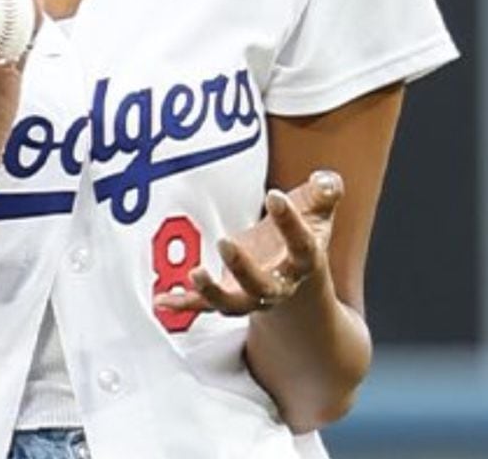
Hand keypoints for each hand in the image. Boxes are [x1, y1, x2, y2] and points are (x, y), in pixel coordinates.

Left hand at [155, 170, 342, 316]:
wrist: (298, 289)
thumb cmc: (304, 239)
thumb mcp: (319, 214)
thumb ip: (325, 194)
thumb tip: (326, 180)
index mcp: (304, 262)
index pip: (301, 246)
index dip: (290, 222)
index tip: (274, 194)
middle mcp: (279, 286)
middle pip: (262, 286)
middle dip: (243, 268)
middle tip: (225, 242)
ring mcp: (251, 296)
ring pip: (232, 303)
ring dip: (211, 292)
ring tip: (194, 274)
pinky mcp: (227, 297)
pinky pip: (204, 306)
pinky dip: (183, 304)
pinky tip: (161, 299)